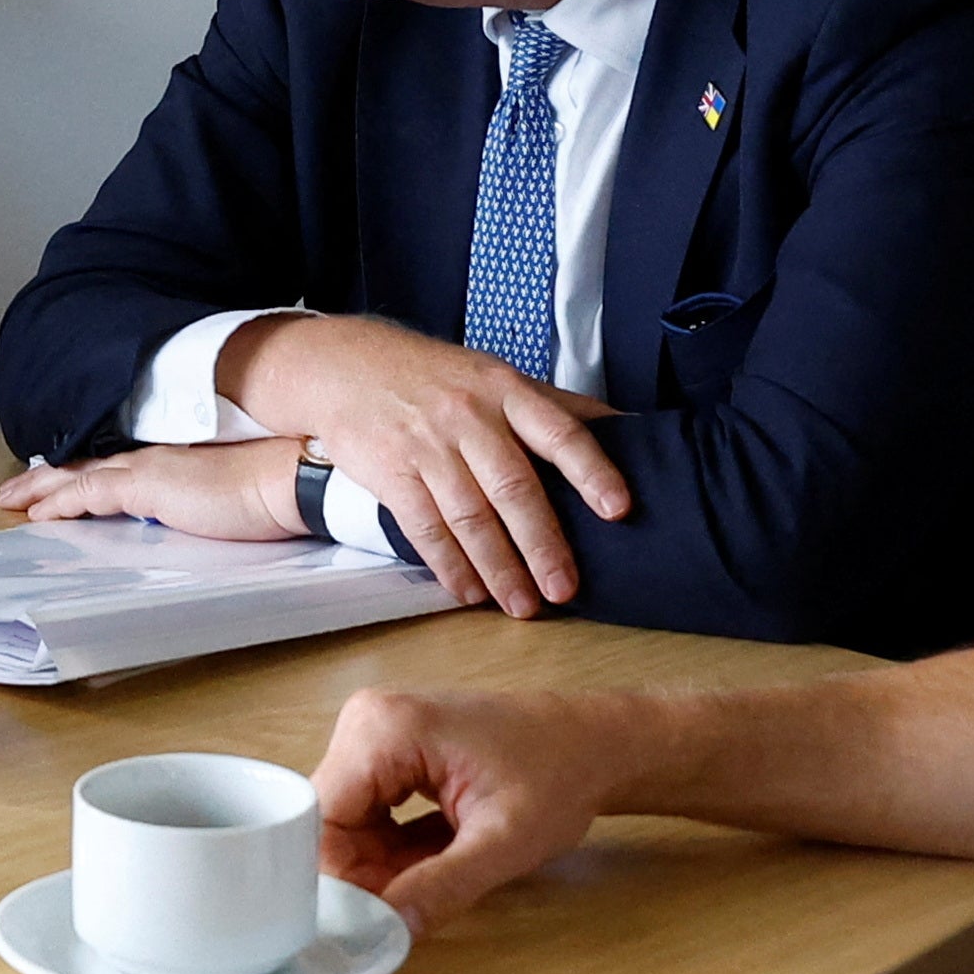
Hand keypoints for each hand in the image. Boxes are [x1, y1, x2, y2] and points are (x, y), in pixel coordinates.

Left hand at [0, 436, 306, 538]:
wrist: (291, 476)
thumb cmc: (275, 489)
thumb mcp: (231, 496)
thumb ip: (204, 503)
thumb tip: (195, 520)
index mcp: (177, 459)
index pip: (119, 464)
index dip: (84, 471)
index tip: (60, 479)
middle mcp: (157, 456)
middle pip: (90, 464)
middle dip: (50, 478)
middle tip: (16, 490)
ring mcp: (150, 468)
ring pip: (80, 475)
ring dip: (43, 488)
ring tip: (11, 499)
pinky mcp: (148, 486)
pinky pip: (89, 493)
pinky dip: (60, 502)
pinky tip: (38, 513)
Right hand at [222, 313, 628, 617]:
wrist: (345, 367)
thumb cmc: (437, 378)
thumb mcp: (497, 377)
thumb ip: (556, 406)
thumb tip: (627, 430)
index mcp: (506, 390)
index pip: (558, 430)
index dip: (591, 470)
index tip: (619, 508)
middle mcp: (469, 416)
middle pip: (513, 487)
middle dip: (542, 544)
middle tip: (565, 589)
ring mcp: (428, 445)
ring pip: (470, 516)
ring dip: (499, 568)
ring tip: (522, 606)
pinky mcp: (392, 472)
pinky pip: (425, 528)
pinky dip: (450, 566)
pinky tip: (470, 592)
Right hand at [314, 684, 646, 933]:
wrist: (593, 743)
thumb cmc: (558, 775)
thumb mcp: (503, 842)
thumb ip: (441, 887)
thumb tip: (385, 932)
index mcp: (384, 729)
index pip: (323, 822)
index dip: (341, 879)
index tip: (373, 921)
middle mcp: (367, 722)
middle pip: (331, 825)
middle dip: (365, 876)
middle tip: (414, 906)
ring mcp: (377, 734)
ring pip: (348, 827)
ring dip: (382, 867)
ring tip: (441, 873)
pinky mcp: (391, 752)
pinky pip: (369, 816)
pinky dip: (394, 851)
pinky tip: (439, 857)